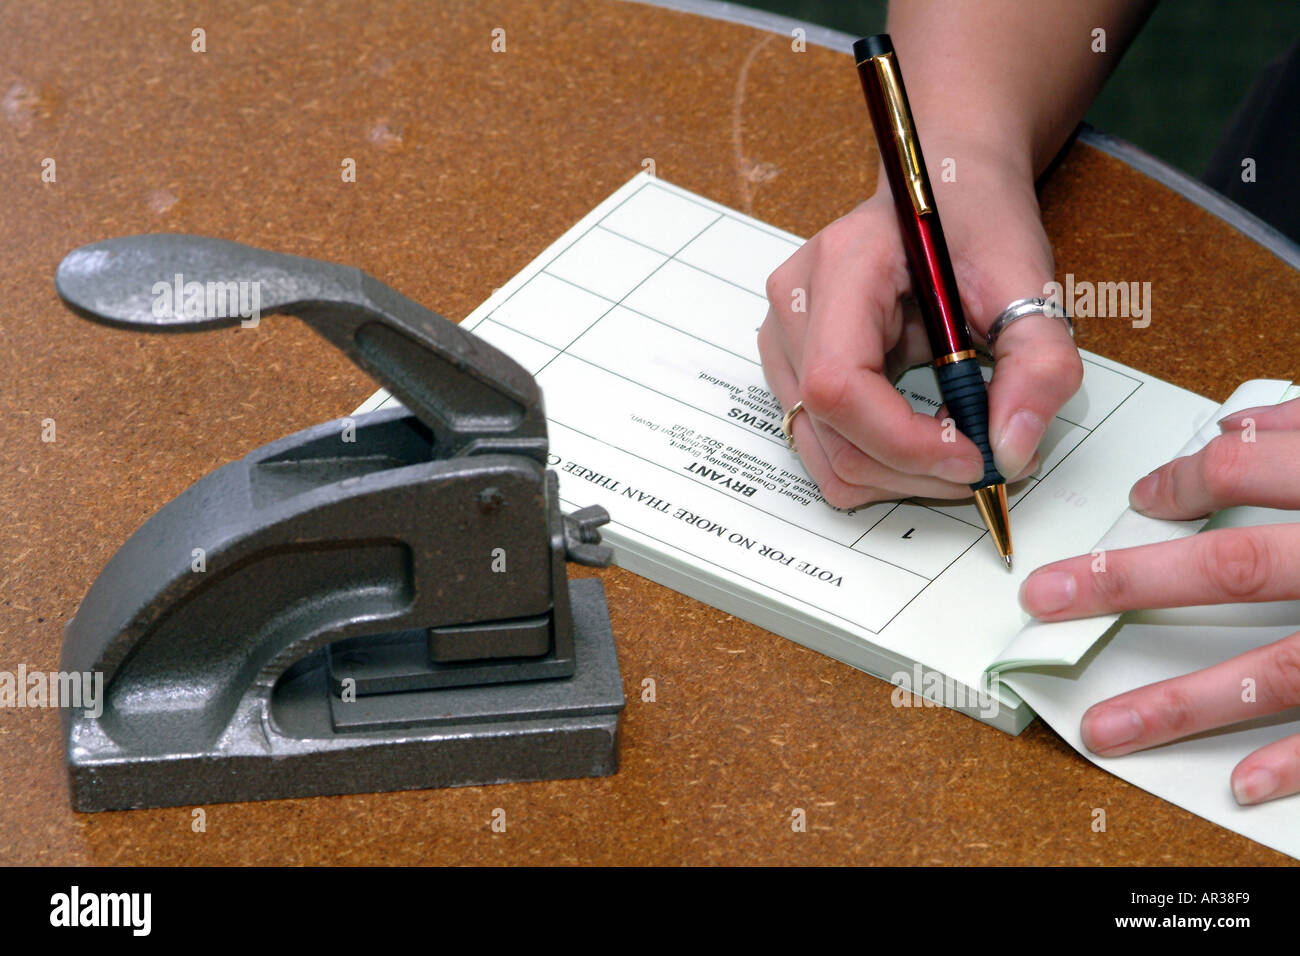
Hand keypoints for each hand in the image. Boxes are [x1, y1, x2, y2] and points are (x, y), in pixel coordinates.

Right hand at [759, 152, 1081, 507]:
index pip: (838, 382)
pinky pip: (825, 446)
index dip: (903, 440)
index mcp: (840, 268)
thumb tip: (1013, 450)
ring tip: (962, 448)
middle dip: (914, 469)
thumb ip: (1038, 362)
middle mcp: (794, 307)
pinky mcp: (792, 368)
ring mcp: (784, 341)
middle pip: (829, 430)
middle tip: (990, 461)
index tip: (976, 457)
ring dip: (898, 476)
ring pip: (823, 454)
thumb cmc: (979, 221)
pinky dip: (881, 463)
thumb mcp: (1028, 279)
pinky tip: (927, 437)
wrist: (947, 190)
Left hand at [1019, 398, 1299, 804]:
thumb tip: (1233, 426)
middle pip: (1230, 569)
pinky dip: (1292, 760)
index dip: (1180, 480)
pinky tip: (1238, 781)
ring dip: (1179, 703)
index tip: (1140, 496)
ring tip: (1101, 728)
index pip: (1242, 471)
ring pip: (1273, 671)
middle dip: (1127, 583)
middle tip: (1043, 598)